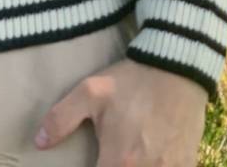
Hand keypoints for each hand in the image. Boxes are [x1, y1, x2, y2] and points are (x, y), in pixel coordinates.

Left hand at [33, 56, 207, 166]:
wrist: (175, 69)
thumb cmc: (130, 82)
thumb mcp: (90, 92)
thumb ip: (61, 119)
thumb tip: (39, 142)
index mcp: (118, 161)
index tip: (90, 163)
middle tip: (106, 157)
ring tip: (124, 156)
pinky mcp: (186, 165)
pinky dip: (156, 166)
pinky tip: (150, 157)